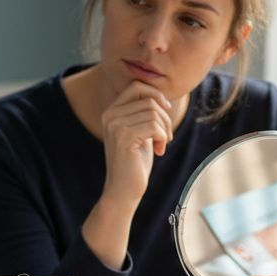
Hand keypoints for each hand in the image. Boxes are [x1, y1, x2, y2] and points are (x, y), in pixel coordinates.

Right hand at [100, 80, 172, 206]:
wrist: (124, 189)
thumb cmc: (135, 162)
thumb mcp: (140, 132)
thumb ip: (144, 113)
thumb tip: (160, 97)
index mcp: (111, 111)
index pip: (137, 86)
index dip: (156, 94)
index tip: (165, 110)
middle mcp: (110, 115)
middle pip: (149, 100)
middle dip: (164, 118)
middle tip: (166, 137)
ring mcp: (115, 125)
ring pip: (154, 113)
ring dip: (165, 130)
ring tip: (162, 145)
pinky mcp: (124, 137)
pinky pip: (154, 127)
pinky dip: (163, 138)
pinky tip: (160, 150)